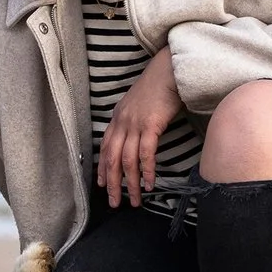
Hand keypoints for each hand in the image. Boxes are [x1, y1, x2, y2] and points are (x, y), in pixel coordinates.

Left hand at [97, 46, 183, 207]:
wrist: (168, 70)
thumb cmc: (158, 86)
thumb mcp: (138, 103)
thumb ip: (132, 119)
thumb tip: (135, 134)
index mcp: (117, 118)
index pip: (105, 148)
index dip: (103, 168)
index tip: (103, 185)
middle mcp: (122, 123)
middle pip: (113, 160)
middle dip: (113, 184)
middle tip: (115, 202)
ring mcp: (135, 124)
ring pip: (128, 161)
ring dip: (130, 184)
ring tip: (135, 200)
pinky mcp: (150, 125)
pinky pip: (146, 154)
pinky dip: (146, 171)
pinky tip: (148, 184)